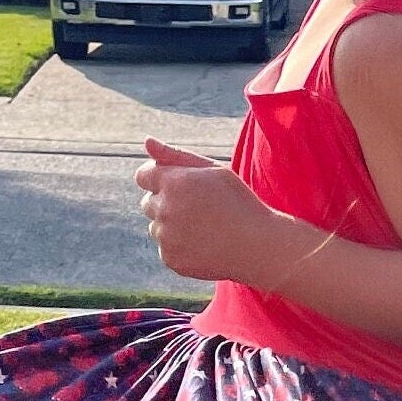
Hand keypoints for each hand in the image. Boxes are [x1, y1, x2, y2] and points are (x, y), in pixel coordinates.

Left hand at [134, 136, 279, 282]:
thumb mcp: (213, 171)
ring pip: (156, 227)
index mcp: (175, 182)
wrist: (258, 246)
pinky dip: (179, 247)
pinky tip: (205, 245)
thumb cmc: (239, 202)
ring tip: (204, 228)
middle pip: (147, 203)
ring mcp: (167, 237)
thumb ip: (176, 155)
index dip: (158, 179)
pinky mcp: (171, 259)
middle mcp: (165, 210)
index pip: (143, 176)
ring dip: (171, 226)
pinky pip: (166, 249)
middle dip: (165, 203)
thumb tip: (147, 141)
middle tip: (198, 208)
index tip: (177, 185)